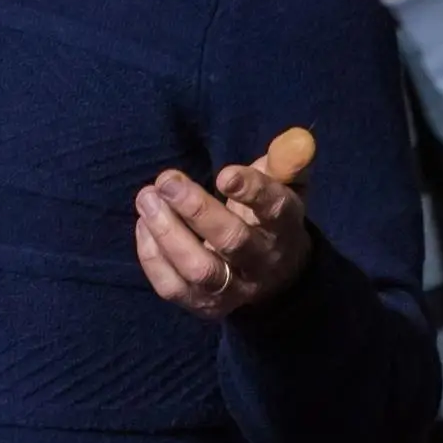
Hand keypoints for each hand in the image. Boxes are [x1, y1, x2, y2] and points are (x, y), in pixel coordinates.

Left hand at [135, 128, 316, 319]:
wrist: (274, 277)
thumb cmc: (270, 216)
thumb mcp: (285, 184)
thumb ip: (286, 160)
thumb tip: (298, 137)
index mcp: (285, 226)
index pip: (274, 210)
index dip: (252, 191)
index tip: (224, 174)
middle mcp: (261, 262)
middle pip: (232, 241)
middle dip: (196, 209)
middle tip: (166, 180)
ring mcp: (233, 290)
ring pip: (200, 269)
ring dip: (168, 233)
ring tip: (147, 198)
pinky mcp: (204, 305)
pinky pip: (174, 288)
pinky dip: (153, 257)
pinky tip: (144, 224)